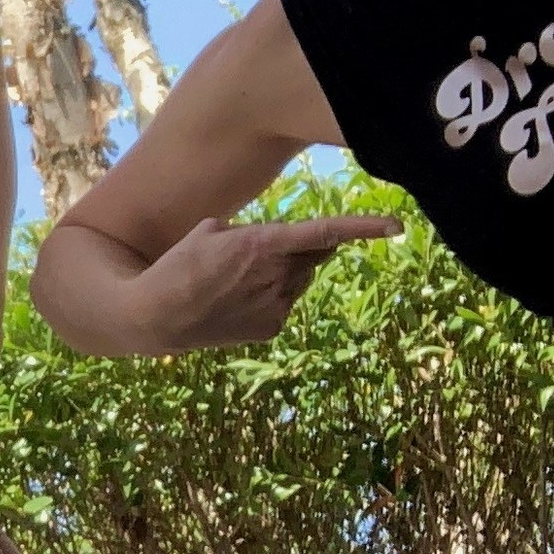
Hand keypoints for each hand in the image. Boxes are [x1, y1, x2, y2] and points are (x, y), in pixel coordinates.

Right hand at [135, 214, 396, 350]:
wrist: (156, 317)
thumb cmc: (178, 266)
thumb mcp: (210, 231)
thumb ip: (253, 232)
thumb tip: (276, 246)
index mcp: (263, 244)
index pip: (327, 232)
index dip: (366, 227)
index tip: (397, 226)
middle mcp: (278, 275)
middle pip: (315, 253)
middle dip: (305, 247)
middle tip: (268, 249)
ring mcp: (278, 304)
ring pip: (301, 279)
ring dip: (284, 272)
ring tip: (238, 280)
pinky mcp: (273, 327)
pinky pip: (286, 302)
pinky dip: (272, 297)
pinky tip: (237, 301)